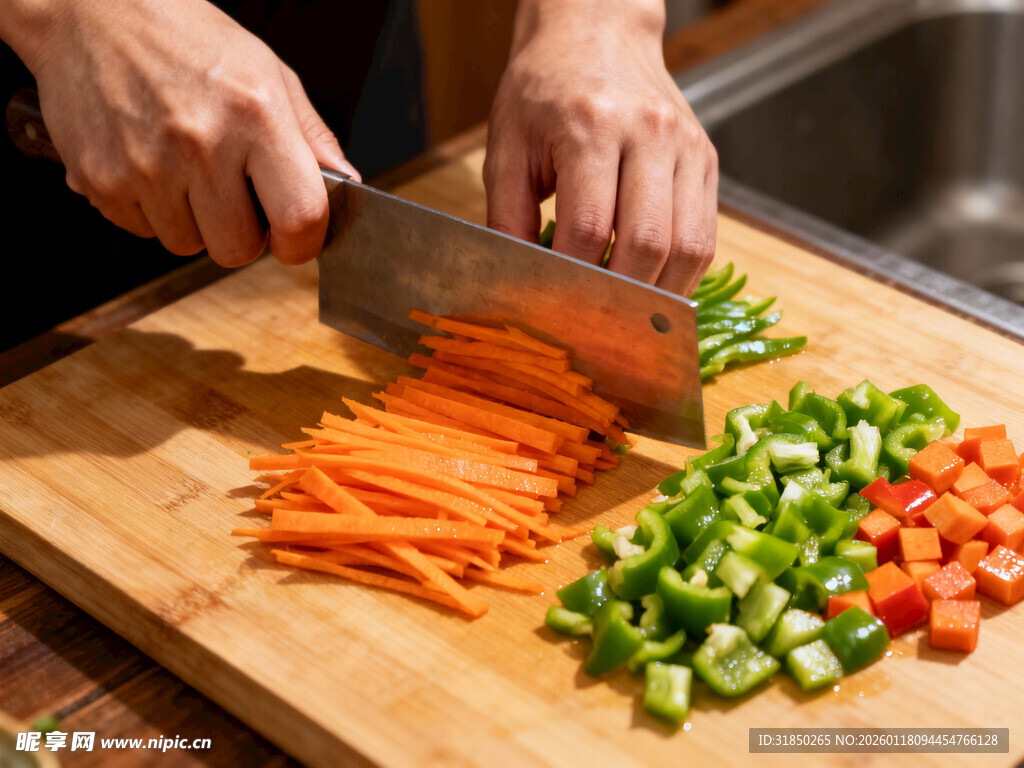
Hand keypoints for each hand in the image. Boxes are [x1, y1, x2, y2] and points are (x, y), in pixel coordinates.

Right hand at [4, 0, 358, 266]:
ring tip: (185, 168)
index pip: (300, 217)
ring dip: (193, 221)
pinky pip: (143, 231)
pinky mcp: (100, 179)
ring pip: (188, 246)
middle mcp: (201, 144)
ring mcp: (146, 165)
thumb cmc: (188, 40)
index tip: (295, 239)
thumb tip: (348, 187)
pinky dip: (151, 210)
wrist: (90, 10)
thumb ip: (313, 138)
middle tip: (232, 193)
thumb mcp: (269, 74)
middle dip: (241, 233)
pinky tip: (149, 162)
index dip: (302, 243)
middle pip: (238, 250)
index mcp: (256, 116)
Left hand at [483, 0, 716, 295]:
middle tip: (593, 326)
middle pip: (646, 243)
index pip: (588, 226)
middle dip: (619, 297)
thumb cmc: (545, 90)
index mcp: (590, 124)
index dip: (572, 279)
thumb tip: (518, 281)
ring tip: (628, 317)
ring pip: (687, 246)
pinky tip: (653, 287)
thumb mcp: (507, 145)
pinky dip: (681, 273)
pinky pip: (704, 234)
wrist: (596, 34)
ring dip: (658, 295)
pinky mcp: (705, 159)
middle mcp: (649, 132)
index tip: (555, 310)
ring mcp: (686, 146)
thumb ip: (507, 215)